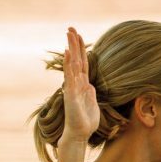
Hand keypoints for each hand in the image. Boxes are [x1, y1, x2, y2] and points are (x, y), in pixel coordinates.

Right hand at [60, 27, 98, 146]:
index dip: (80, 48)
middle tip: (70, 27)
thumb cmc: (85, 121)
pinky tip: (68, 53)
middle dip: (73, 43)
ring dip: (71, 48)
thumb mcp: (92, 103)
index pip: (82, 61)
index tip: (78, 34)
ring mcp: (72, 87)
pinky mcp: (71, 93)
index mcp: (82, 83)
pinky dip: (69, 64)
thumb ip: (90, 93)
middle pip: (76, 58)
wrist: (79, 133)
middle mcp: (76, 82)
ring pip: (72, 63)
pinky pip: (70, 76)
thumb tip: (89, 86)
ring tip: (69, 34)